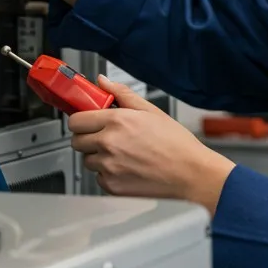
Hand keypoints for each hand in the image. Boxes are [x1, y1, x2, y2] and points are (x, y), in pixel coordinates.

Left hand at [70, 77, 236, 215]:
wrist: (191, 174)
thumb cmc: (176, 144)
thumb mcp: (151, 111)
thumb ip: (122, 94)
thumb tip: (102, 82)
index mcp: (117, 121)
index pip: (76, 120)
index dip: (81, 119)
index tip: (86, 120)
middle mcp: (109, 144)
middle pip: (76, 140)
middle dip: (87, 137)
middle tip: (104, 137)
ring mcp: (109, 167)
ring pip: (86, 160)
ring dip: (97, 156)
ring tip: (120, 154)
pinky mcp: (112, 186)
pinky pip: (98, 177)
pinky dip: (107, 173)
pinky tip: (126, 167)